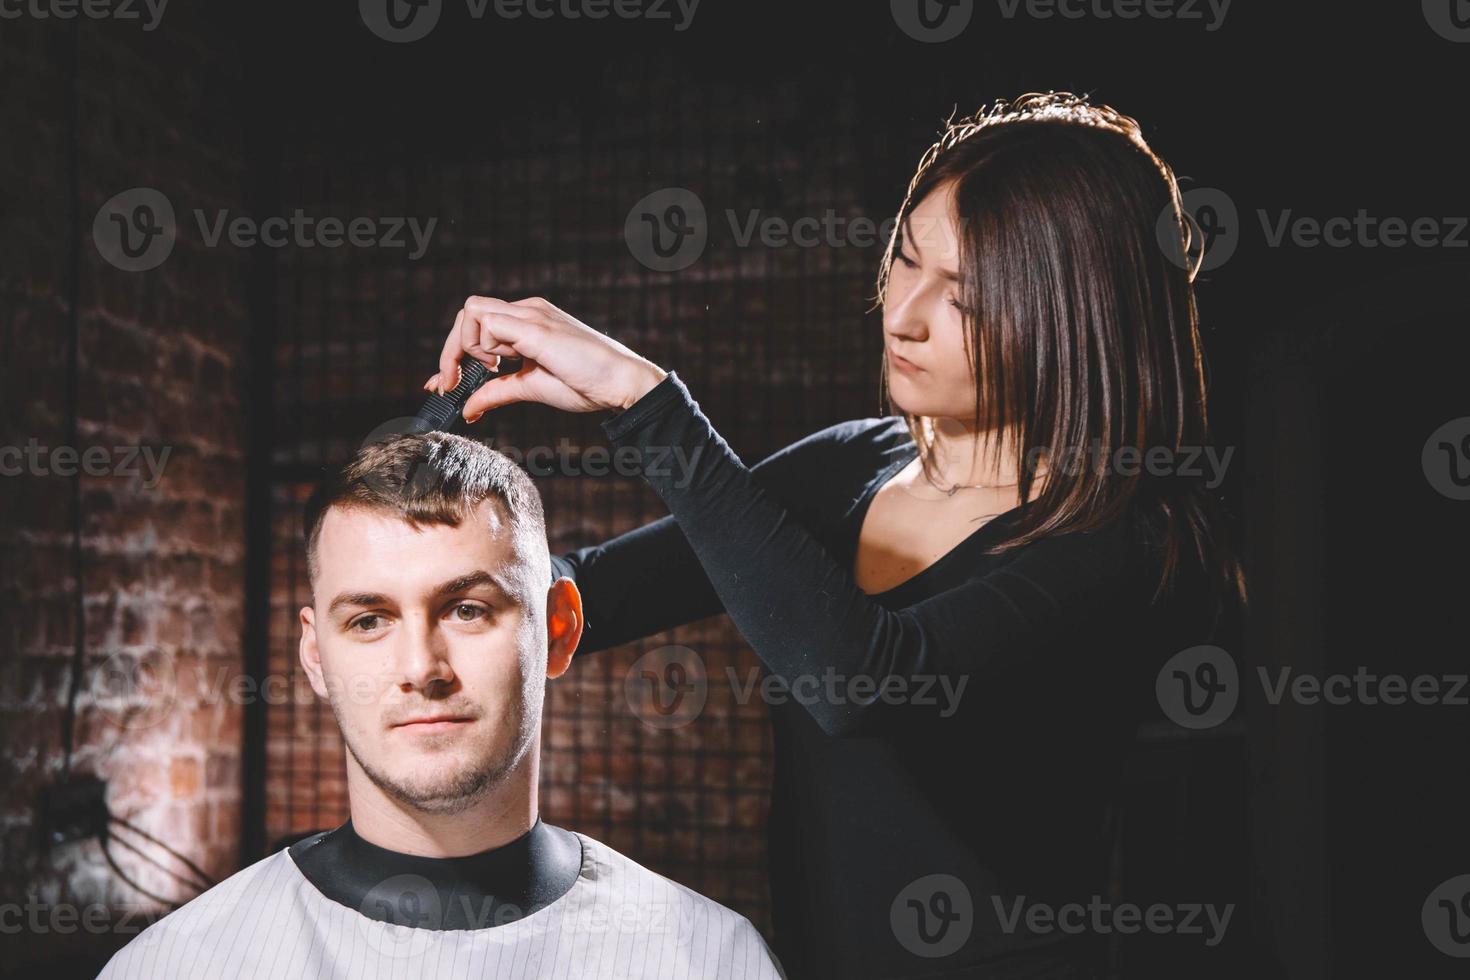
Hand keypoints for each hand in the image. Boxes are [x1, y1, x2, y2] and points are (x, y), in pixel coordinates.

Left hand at [427, 296, 667, 420]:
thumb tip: (468, 409)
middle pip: (468, 312)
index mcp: (528, 320)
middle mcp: (527, 310)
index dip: (454, 351)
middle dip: (451, 350)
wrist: (621, 383)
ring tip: (495, 372)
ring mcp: (531, 315)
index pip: (477, 322)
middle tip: (451, 384)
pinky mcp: (535, 327)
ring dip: (470, 347)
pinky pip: (489, 325)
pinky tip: (500, 368)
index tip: (446, 384)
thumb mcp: (531, 388)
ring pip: (473, 312)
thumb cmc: (586, 384)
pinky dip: (483, 349)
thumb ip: (497, 392)